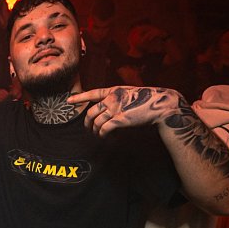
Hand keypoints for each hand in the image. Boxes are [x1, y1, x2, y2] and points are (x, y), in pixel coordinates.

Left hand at [69, 85, 186, 135]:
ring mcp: (115, 109)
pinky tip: (103, 136)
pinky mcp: (120, 119)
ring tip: (96, 134)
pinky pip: (104, 129)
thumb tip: (108, 110)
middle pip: (91, 112)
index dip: (79, 98)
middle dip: (87, 121)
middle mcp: (112, 98)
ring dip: (94, 130)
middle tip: (87, 128)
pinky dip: (102, 134)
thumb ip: (117, 100)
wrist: (159, 105)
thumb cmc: (146, 101)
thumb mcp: (129, 94)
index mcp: (114, 90)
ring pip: (96, 122)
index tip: (68, 101)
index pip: (92, 94)